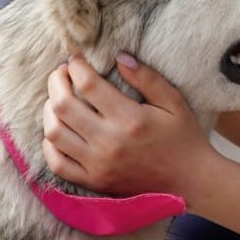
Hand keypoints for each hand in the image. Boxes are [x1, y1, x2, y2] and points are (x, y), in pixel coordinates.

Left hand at [41, 55, 213, 195]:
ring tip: (57, 99)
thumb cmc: (183, 138)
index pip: (88, 85)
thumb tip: (119, 57)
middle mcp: (109, 142)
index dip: (76, 66)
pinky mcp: (94, 181)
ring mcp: (98, 165)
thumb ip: (147, 78)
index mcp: (130, 119)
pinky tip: (58, 131)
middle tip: (61, 73)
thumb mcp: (173, 102)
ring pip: (54, 133)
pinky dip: (49, 146)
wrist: (190, 181)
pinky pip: (57, 164)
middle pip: (63, 105)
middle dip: (56, 82)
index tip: (75, 59)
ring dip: (49, 111)